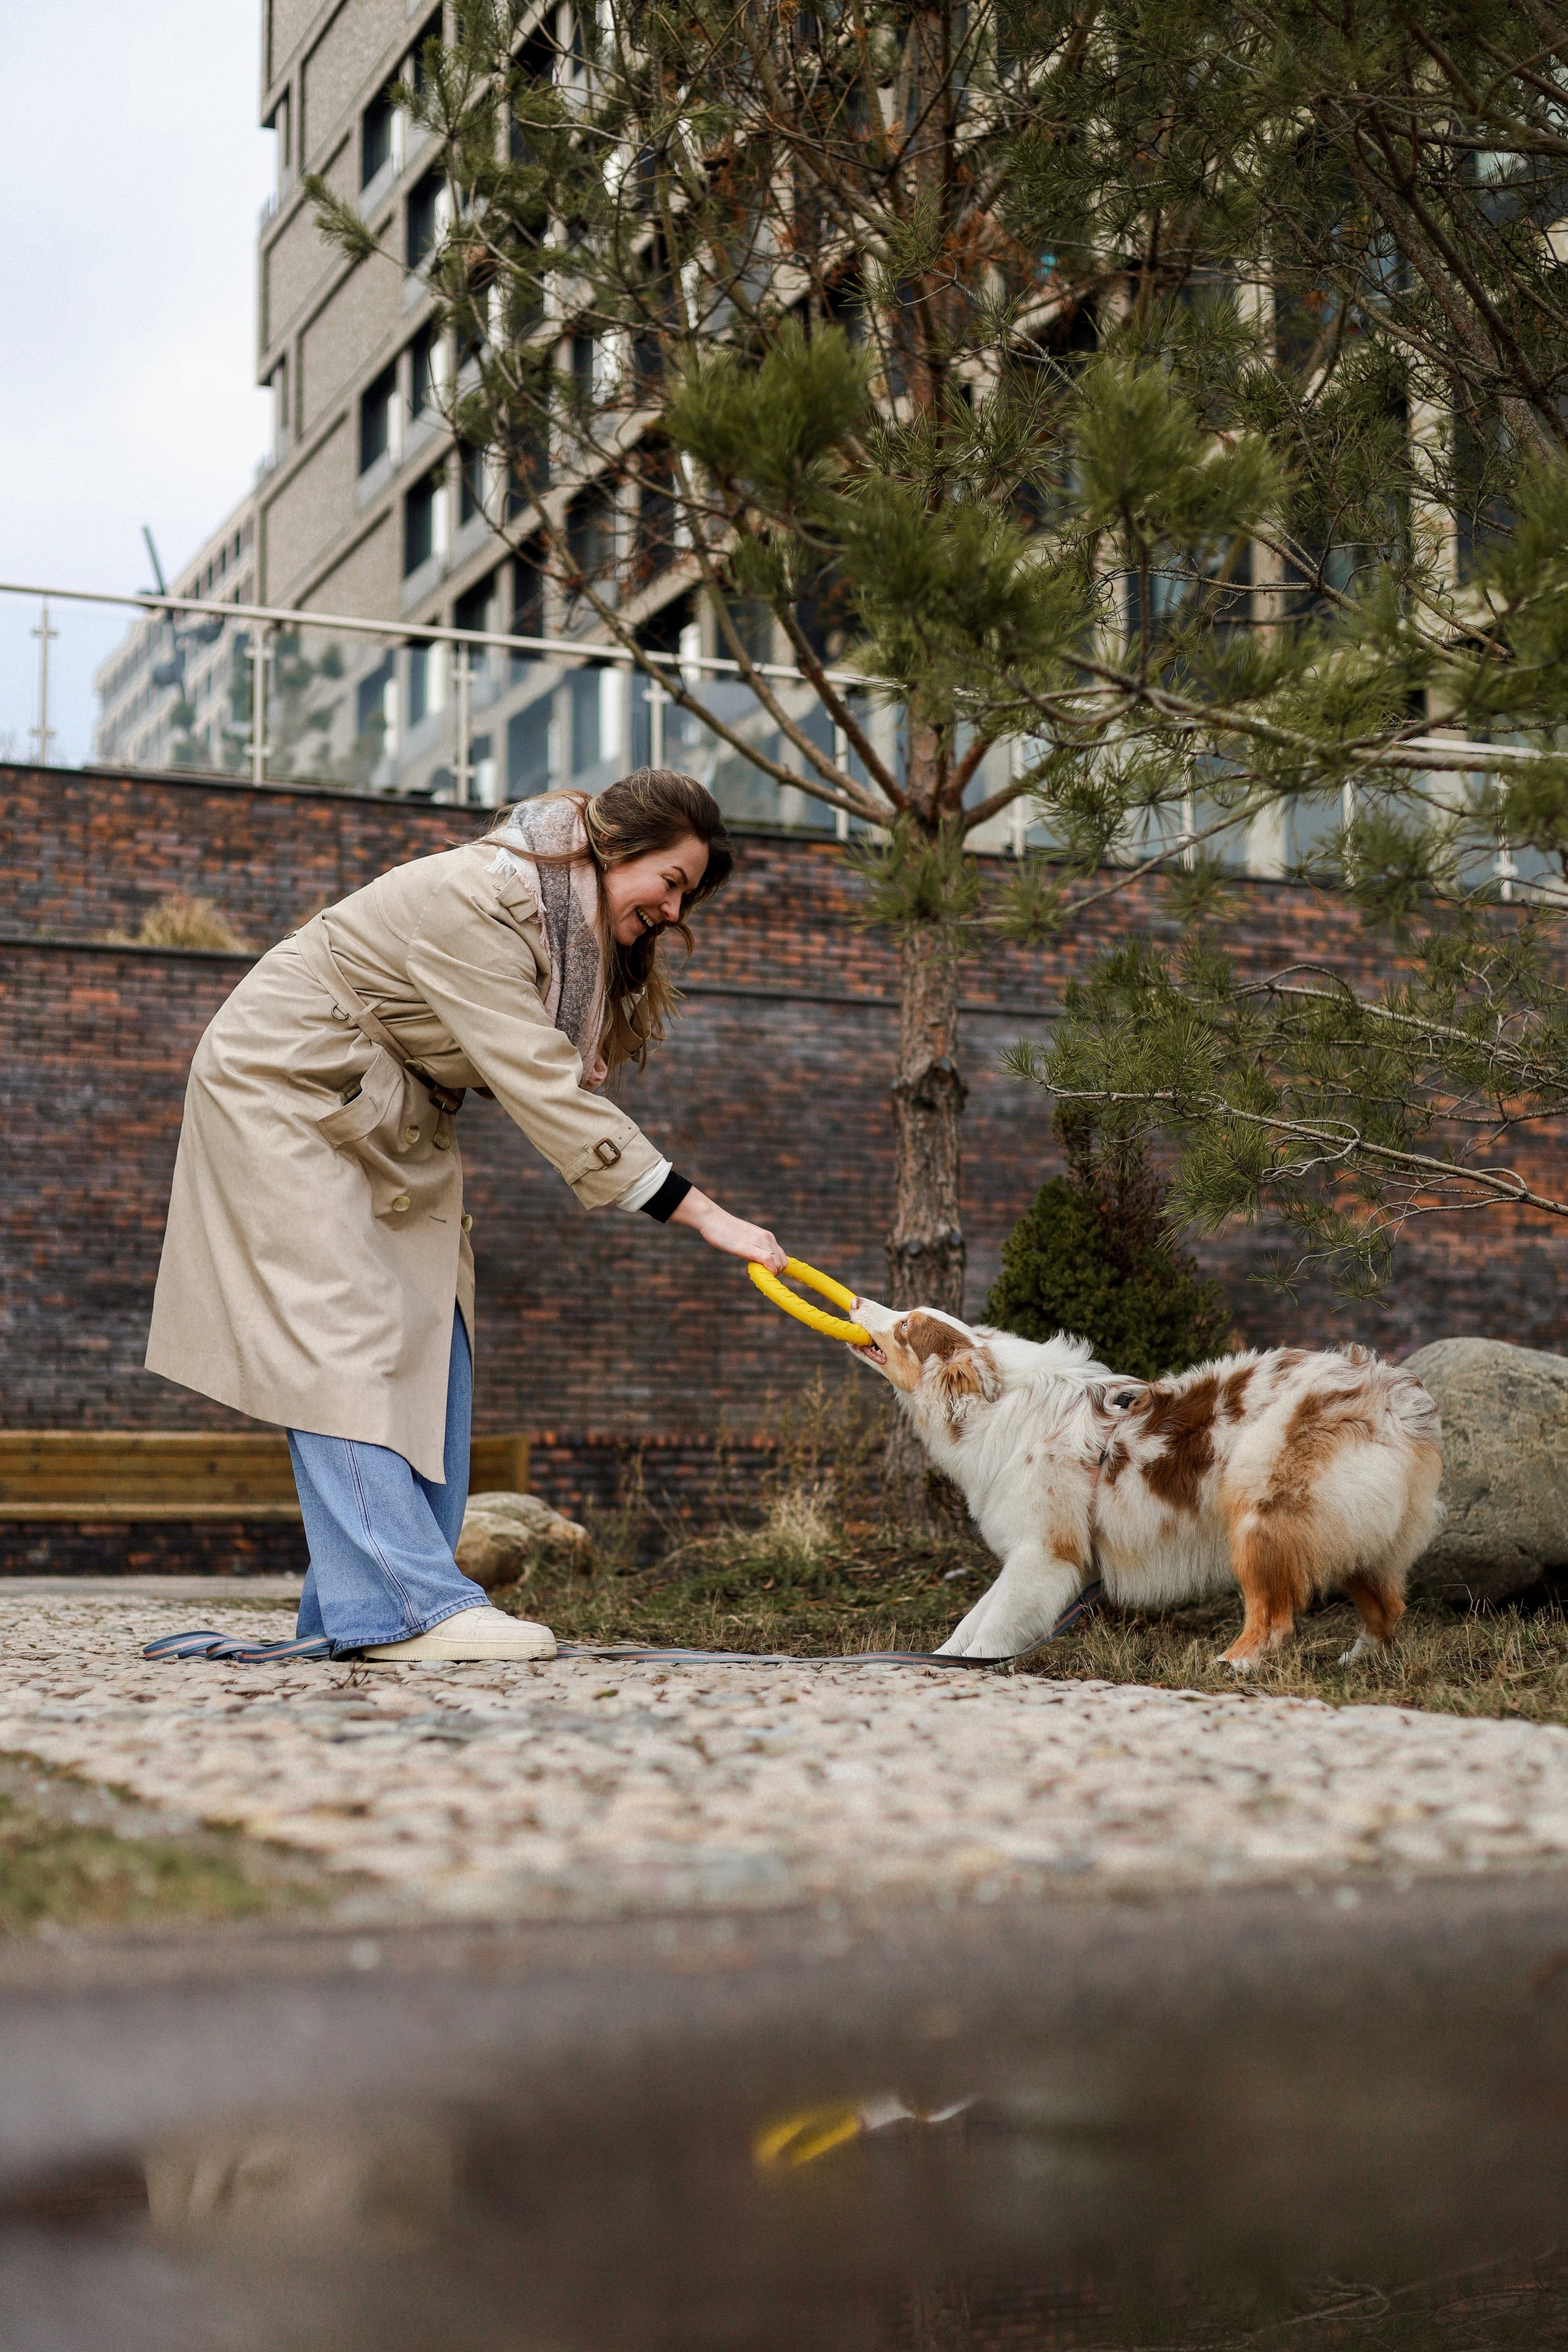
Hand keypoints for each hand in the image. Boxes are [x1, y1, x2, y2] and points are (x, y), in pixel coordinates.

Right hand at [670, 1186, 786, 1272]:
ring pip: (777, 1265)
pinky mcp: (749, 1247)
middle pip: (782, 1264)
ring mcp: (759, 1241)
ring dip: (766, 1275)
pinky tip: (750, 1273)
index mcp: (767, 1236)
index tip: (761, 1273)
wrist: (712, 1218)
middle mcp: (767, 1238)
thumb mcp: (744, 1239)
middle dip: (771, 1275)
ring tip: (749, 1273)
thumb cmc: (724, 1230)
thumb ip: (753, 1248)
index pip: (781, 1258)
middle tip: (754, 1275)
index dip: (774, 1270)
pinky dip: (766, 1273)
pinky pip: (768, 1261)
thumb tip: (756, 1261)